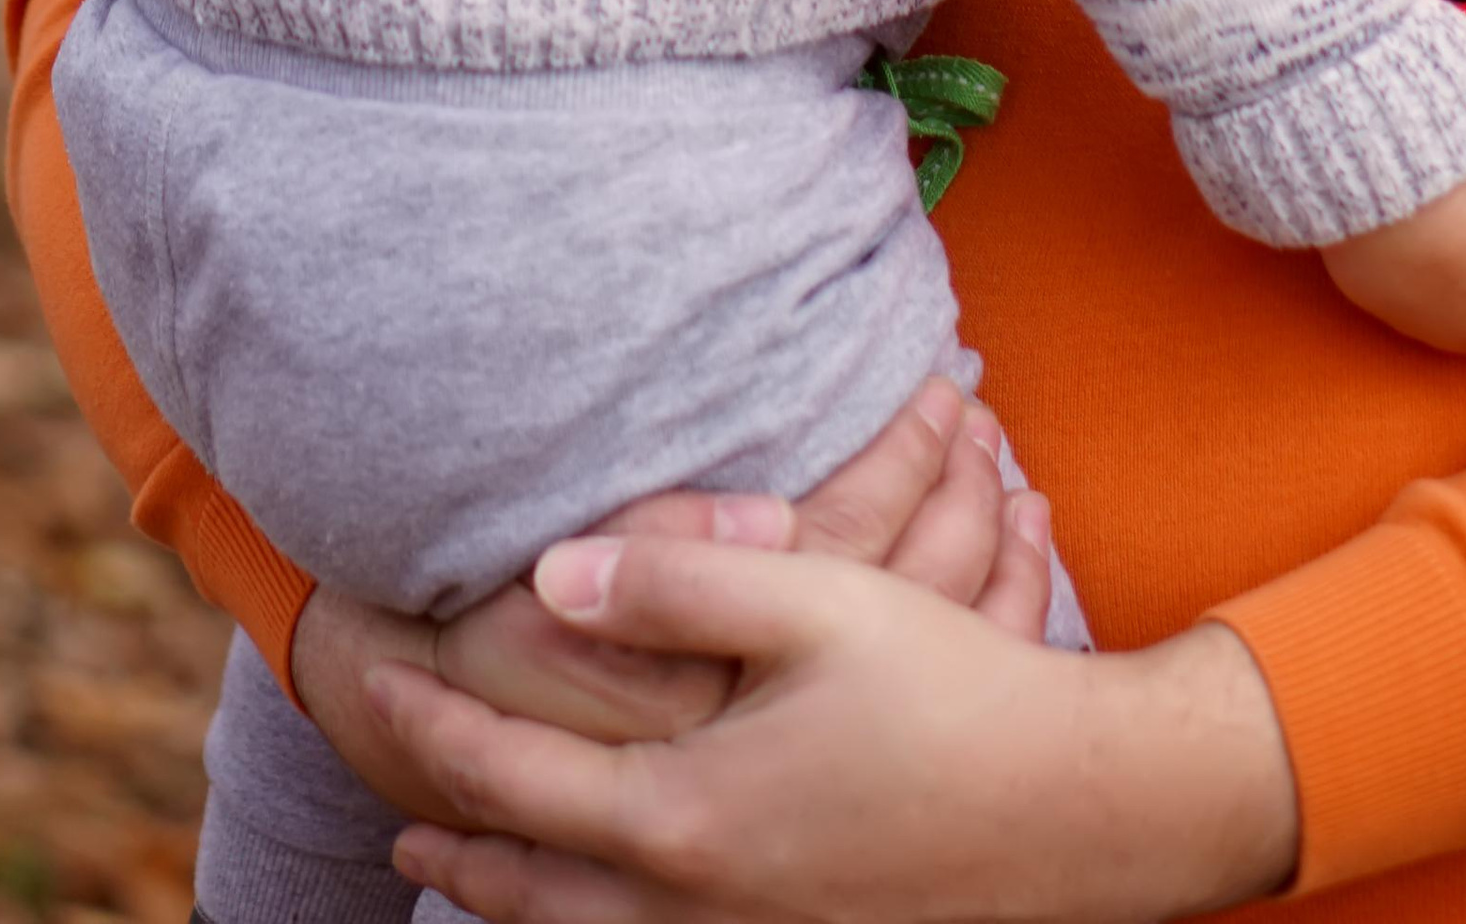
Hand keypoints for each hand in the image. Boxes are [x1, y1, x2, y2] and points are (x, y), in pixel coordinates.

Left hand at [373, 539, 1300, 923]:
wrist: (1084, 815)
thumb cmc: (953, 696)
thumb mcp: (819, 602)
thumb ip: (679, 578)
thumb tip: (550, 575)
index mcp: (684, 820)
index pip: (512, 781)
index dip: (437, 731)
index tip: (382, 688)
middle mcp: (696, 909)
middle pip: (532, 893)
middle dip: (459, 855)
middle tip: (402, 831)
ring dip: (521, 908)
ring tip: (475, 878)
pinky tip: (610, 906)